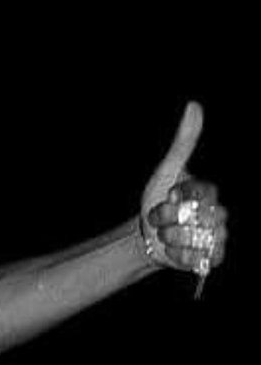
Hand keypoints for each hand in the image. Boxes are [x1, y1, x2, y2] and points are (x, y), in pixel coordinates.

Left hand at [140, 101, 227, 271]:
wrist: (146, 235)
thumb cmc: (158, 199)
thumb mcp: (167, 170)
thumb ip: (183, 143)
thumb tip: (194, 105)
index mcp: (209, 192)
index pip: (203, 191)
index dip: (181, 195)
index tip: (168, 194)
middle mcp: (219, 213)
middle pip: (200, 217)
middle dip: (170, 219)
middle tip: (157, 219)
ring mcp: (218, 236)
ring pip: (199, 238)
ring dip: (173, 237)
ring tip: (163, 234)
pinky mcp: (212, 258)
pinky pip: (201, 259)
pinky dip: (180, 256)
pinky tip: (171, 249)